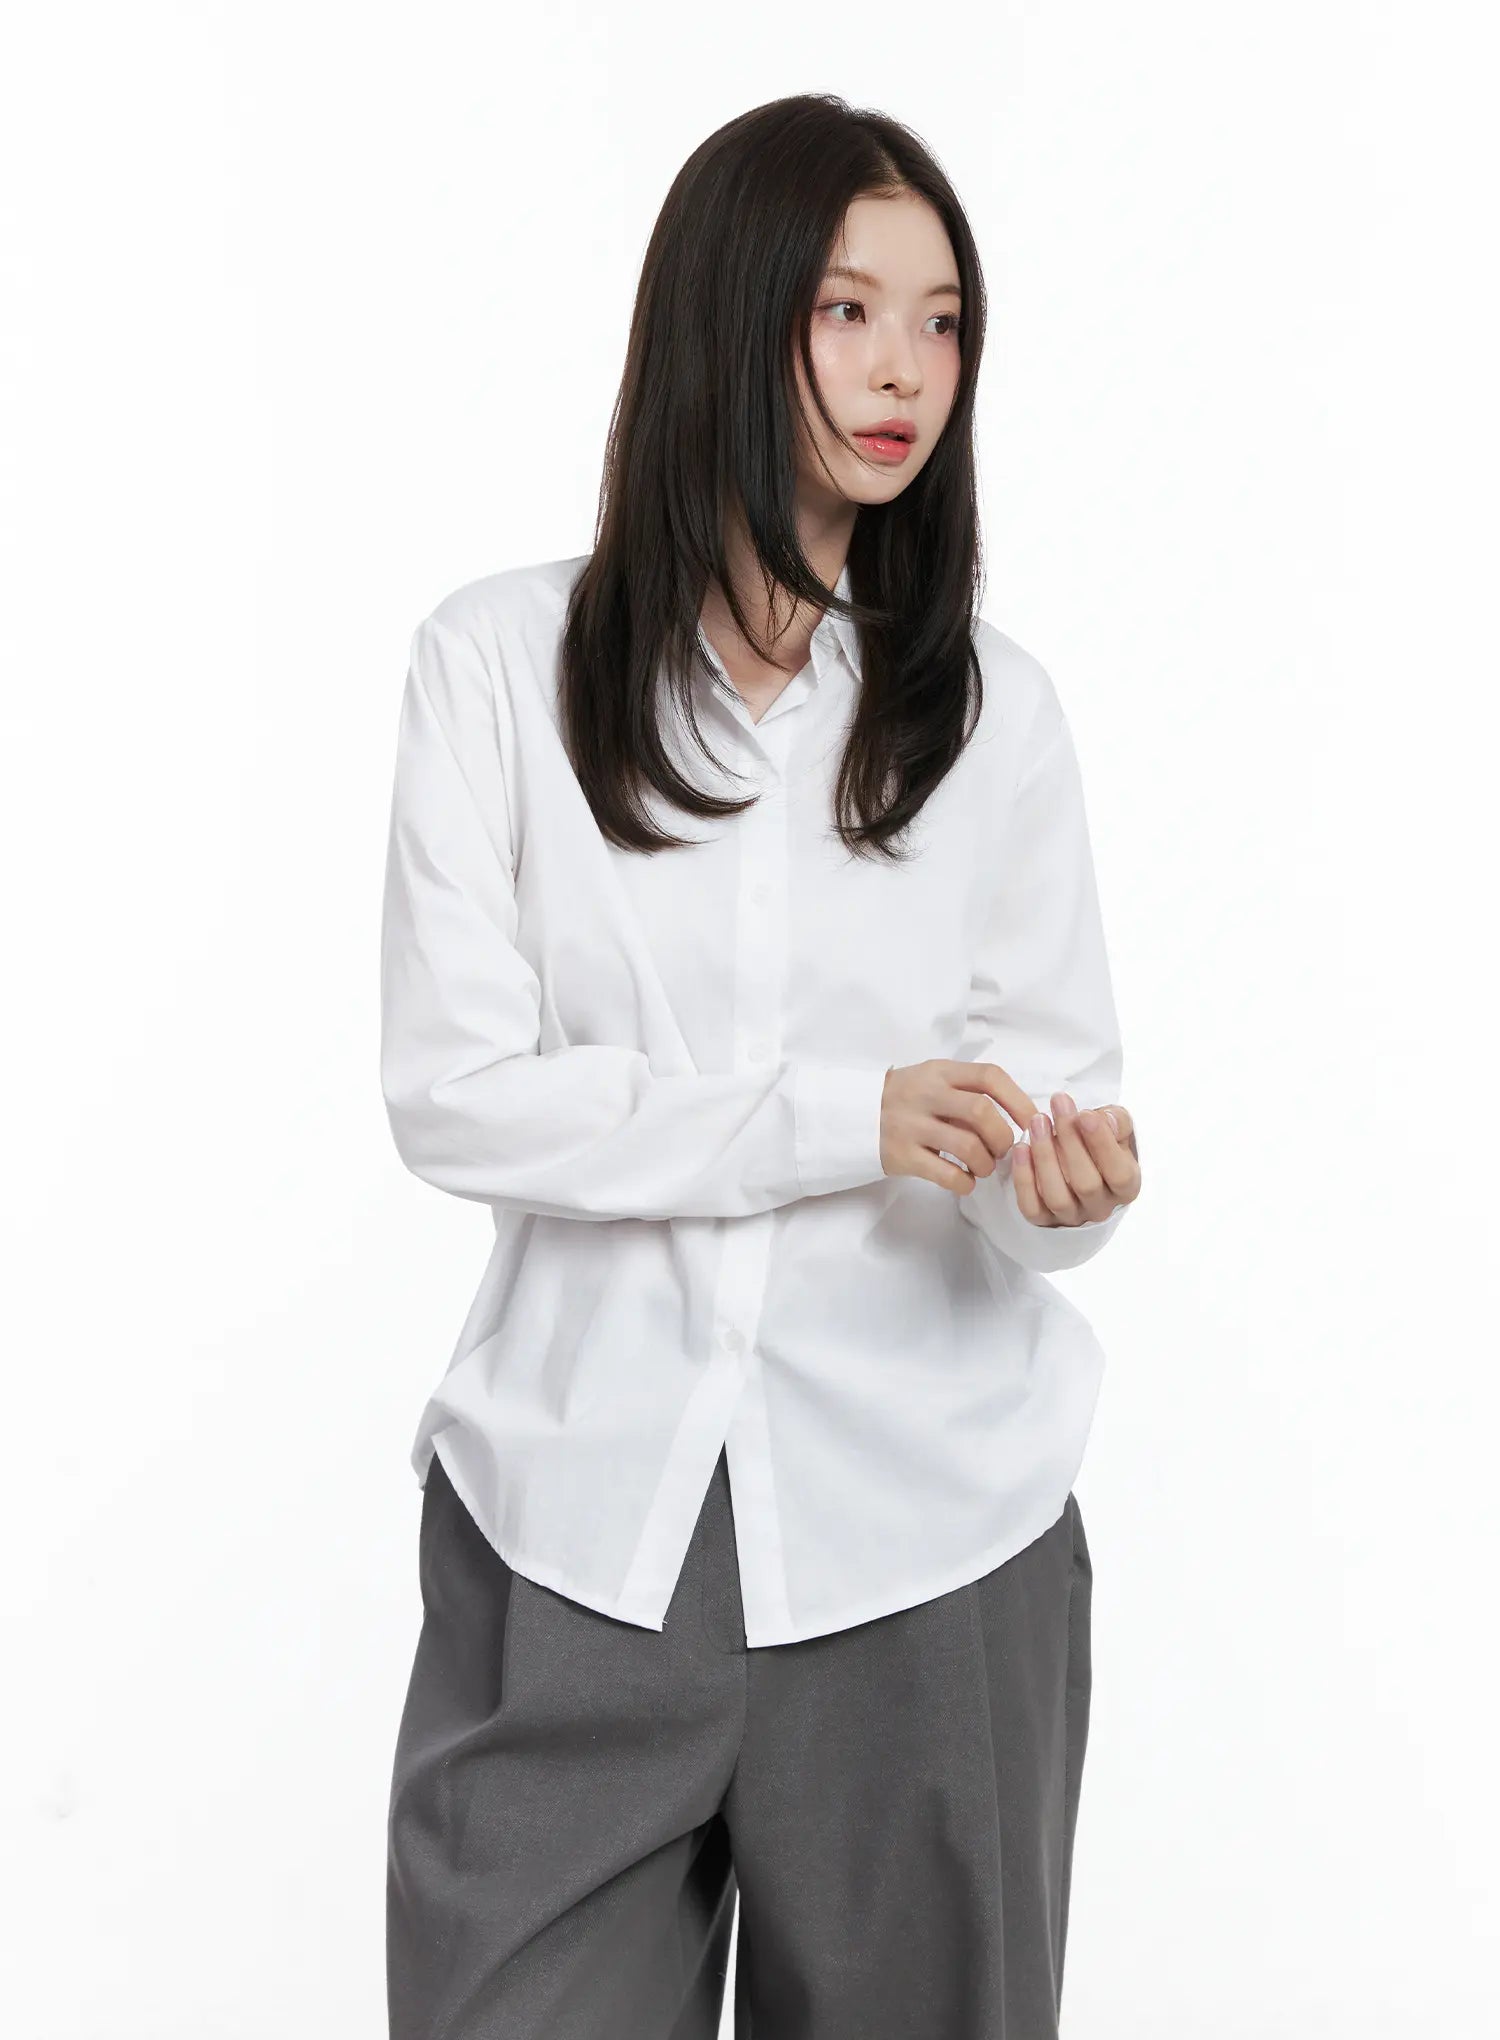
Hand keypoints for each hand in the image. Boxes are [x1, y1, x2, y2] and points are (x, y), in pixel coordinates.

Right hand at [880, 1059, 1036, 1194]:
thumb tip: (1018, 1117)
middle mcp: (925, 1094)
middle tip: (1001, 1150)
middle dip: (1002, 1137)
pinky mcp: (901, 1155)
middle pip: (981, 1112)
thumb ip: (966, 1090)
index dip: (1018, 1100)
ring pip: (967, 1146)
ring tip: (982, 1167)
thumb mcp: (932, 1080)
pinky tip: (964, 1181)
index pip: (989, 1076)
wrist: (853, 1115)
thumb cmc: (906, 1099)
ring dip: (985, 1163)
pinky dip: (964, 1182)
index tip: (1030, 1120)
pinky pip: (946, 1174)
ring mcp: (911, 1125)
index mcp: (939, 1071)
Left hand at [1012, 1095, 1140, 1227]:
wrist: (1077, 1160)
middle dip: (1070, 1141)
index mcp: (1126, 1187)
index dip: (1102, 1144)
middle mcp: (1100, 1207)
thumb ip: (1116, 1121)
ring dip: (1045, 1156)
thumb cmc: (1098, 1143)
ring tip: (1037, 1123)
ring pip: (1058, 1197)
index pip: (1119, 1174)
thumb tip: (1105, 1120)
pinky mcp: (1044, 1220)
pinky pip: (1032, 1206)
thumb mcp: (1116, 1127)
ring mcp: (1071, 1217)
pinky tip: (1020, 1148)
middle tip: (1058, 1106)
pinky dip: (1024, 1178)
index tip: (1085, 1114)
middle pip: (1086, 1184)